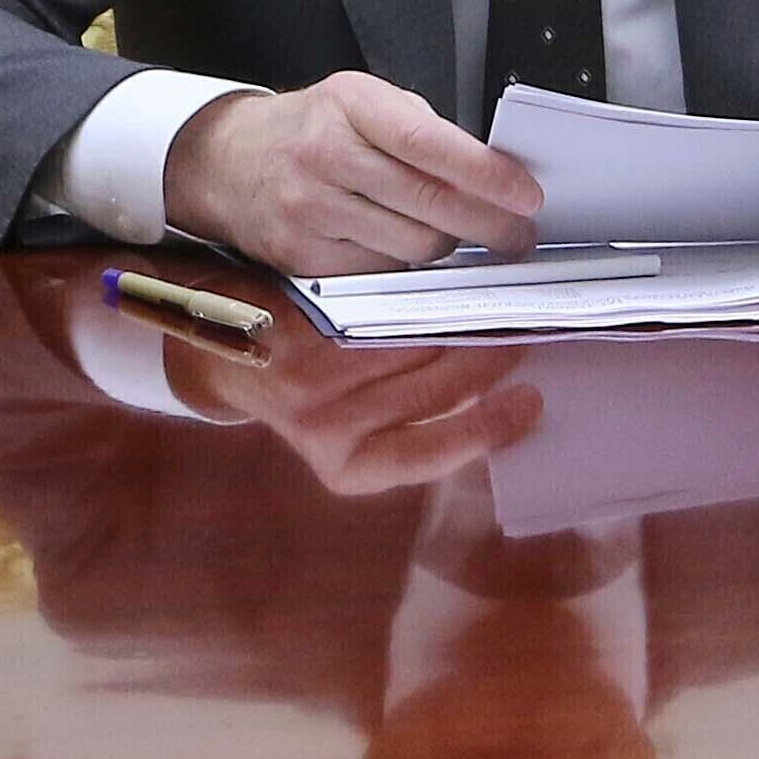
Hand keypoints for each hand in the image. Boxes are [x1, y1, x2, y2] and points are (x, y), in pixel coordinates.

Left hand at [159, 332, 542, 495]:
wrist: (225, 350)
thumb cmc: (310, 388)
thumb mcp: (357, 426)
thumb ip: (417, 422)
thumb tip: (505, 400)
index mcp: (350, 468)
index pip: (432, 454)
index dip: (489, 429)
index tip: (533, 402)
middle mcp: (327, 432)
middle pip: (435, 393)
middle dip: (490, 362)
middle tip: (525, 336)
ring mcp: (310, 383)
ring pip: (416, 350)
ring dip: (463, 327)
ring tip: (493, 311)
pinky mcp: (302, 335)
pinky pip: (383, 315)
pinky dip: (420, 302)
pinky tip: (443, 291)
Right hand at [165, 72, 543, 275]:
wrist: (227, 161)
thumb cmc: (313, 129)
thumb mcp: (365, 103)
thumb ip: (424, 132)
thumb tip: (494, 173)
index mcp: (350, 106)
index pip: (429, 144)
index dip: (486, 174)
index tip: (526, 194)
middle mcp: (324, 156)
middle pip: (428, 204)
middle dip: (488, 223)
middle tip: (519, 231)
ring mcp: (308, 209)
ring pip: (412, 244)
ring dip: (450, 244)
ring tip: (465, 234)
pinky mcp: (300, 256)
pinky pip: (380, 269)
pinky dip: (405, 260)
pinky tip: (410, 243)